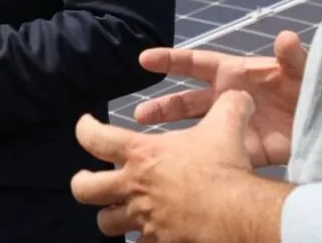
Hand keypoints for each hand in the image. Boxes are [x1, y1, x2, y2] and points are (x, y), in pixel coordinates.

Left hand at [72, 90, 289, 240]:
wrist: (237, 214)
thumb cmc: (223, 167)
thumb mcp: (226, 125)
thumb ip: (229, 105)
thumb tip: (239, 94)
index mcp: (141, 154)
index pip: (93, 138)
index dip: (84, 129)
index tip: (86, 124)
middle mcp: (133, 187)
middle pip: (84, 189)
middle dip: (82, 183)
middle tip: (88, 178)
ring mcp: (143, 219)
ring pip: (106, 223)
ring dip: (111, 216)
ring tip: (118, 210)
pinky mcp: (158, 242)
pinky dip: (142, 240)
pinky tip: (151, 234)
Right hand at [132, 30, 306, 168]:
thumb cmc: (314, 88)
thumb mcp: (304, 70)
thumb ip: (293, 56)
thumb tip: (286, 36)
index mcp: (236, 74)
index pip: (196, 63)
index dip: (170, 60)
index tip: (144, 59)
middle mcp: (228, 98)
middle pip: (188, 100)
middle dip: (163, 106)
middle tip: (139, 114)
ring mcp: (234, 125)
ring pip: (196, 128)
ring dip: (174, 133)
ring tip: (148, 142)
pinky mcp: (246, 150)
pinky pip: (217, 153)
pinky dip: (200, 158)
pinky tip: (183, 165)